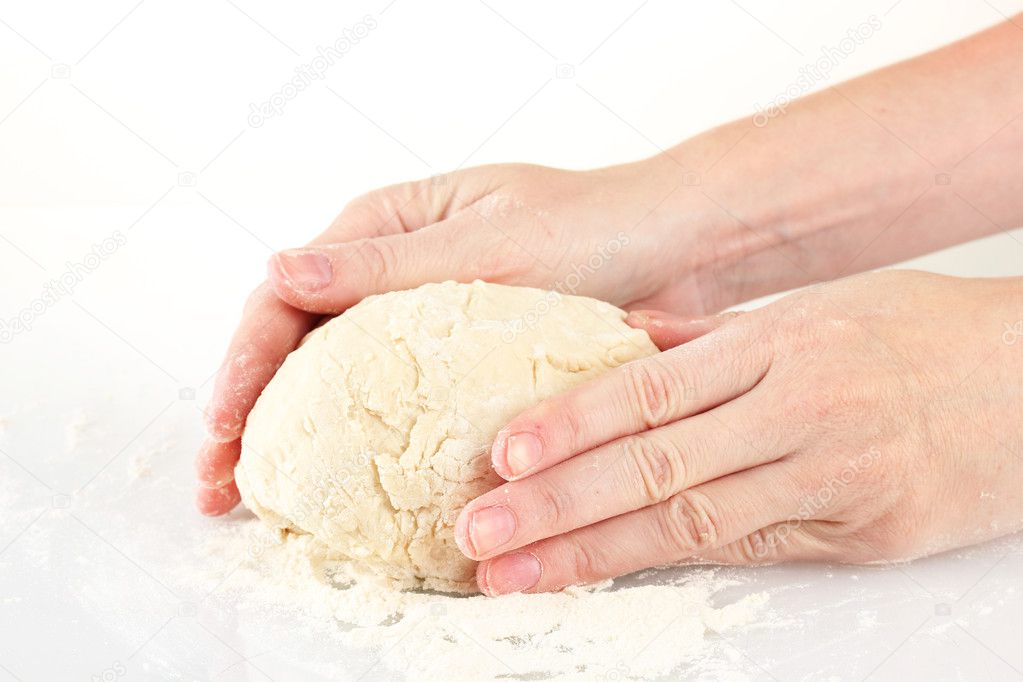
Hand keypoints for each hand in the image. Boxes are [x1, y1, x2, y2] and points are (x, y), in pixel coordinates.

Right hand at [195, 159, 727, 513]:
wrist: (677, 249)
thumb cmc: (592, 227)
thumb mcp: (489, 244)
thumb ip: (386, 264)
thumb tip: (279, 270)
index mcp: (382, 227)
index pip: (287, 295)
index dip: (244, 362)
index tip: (224, 426)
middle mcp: (389, 271)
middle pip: (295, 343)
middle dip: (250, 412)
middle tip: (220, 484)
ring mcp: (420, 317)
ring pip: (334, 378)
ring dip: (292, 435)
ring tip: (256, 500)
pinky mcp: (456, 358)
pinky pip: (392, 399)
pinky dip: (356, 439)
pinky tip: (337, 483)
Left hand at [455, 270, 1022, 594]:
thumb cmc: (927, 335)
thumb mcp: (822, 309)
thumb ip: (717, 337)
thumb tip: (626, 342)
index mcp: (782, 343)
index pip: (650, 387)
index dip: (571, 423)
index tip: (504, 454)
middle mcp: (802, 410)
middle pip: (657, 463)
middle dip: (558, 502)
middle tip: (481, 528)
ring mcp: (836, 479)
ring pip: (695, 522)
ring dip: (595, 551)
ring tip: (518, 572)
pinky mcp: (867, 537)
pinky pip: (753, 550)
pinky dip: (674, 564)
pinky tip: (612, 572)